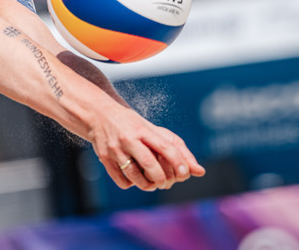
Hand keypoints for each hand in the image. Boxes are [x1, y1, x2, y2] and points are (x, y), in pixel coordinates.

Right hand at [89, 109, 204, 191]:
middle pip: (149, 164)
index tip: (185, 174)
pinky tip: (134, 179)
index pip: (164, 146)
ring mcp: (114, 149)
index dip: (177, 162)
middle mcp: (128, 138)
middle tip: (166, 183)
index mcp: (142, 129)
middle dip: (161, 178)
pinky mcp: (104, 158)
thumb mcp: (151, 129)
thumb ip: (175, 148)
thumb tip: (200, 171)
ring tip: (153, 184)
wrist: (98, 114)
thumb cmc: (131, 123)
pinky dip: (131, 184)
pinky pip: (121, 180)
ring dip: (147, 185)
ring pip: (134, 176)